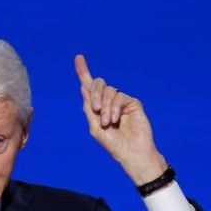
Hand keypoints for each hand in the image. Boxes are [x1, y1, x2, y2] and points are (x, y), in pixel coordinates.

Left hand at [74, 54, 168, 184]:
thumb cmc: (113, 144)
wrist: (131, 152)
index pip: (89, 86)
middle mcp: (109, 102)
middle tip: (95, 109)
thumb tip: (83, 87)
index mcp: (98, 107)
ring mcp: (121, 101)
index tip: (78, 57)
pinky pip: (119, 97)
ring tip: (108, 123)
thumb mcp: (95, 127)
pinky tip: (115, 120)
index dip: (83, 71)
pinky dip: (114, 108)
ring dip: (105, 107)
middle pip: (98, 84)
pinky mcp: (132, 103)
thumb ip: (89, 107)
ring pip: (109, 91)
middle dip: (94, 93)